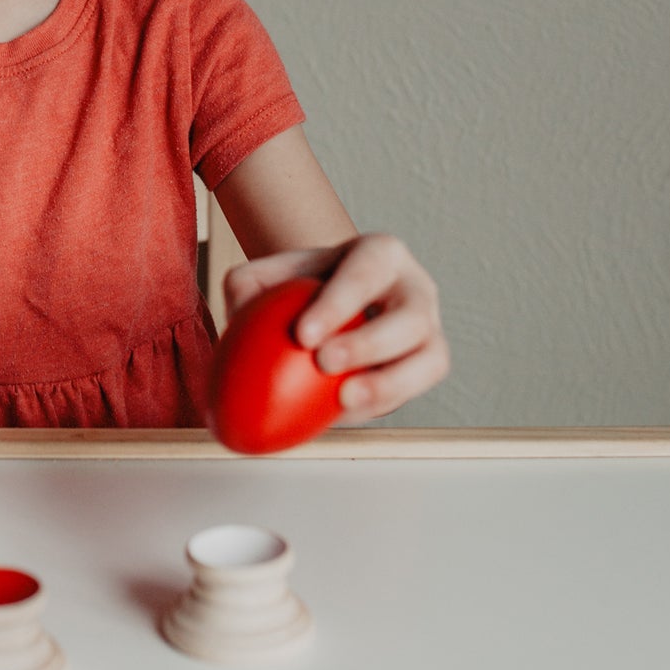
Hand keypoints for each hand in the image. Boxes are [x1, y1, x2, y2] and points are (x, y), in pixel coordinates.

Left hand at [223, 232, 448, 426]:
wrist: (336, 306)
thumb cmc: (298, 288)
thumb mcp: (269, 275)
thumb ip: (247, 285)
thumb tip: (239, 311)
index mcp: (381, 253)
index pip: (364, 272)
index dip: (338, 304)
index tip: (302, 335)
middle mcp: (415, 288)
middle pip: (409, 316)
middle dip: (369, 343)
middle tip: (324, 364)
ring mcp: (430, 328)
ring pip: (430, 359)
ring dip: (389, 384)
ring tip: (343, 402)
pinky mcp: (430, 365)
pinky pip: (415, 390)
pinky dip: (382, 405)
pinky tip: (342, 415)